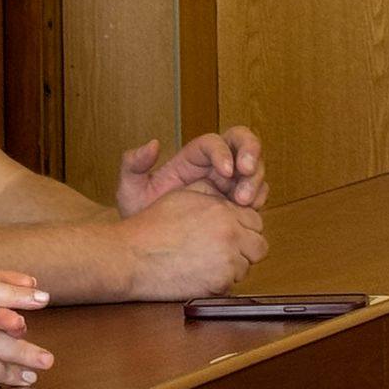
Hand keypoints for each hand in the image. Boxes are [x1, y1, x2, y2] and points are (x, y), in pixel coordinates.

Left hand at [116, 126, 267, 216]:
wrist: (151, 246)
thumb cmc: (140, 214)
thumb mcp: (130, 189)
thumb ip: (133, 164)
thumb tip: (152, 144)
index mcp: (191, 158)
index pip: (213, 142)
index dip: (223, 151)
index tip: (225, 170)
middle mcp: (213, 166)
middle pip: (241, 143)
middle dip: (250, 153)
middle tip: (246, 172)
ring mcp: (229, 184)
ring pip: (254, 168)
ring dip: (255, 180)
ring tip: (246, 201)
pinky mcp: (237, 204)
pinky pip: (257, 194)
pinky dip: (259, 198)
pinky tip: (249, 211)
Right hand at [119, 188, 267, 299]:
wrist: (131, 256)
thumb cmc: (149, 228)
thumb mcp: (180, 197)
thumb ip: (210, 196)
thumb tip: (227, 197)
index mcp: (221, 210)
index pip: (255, 221)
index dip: (241, 229)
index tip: (227, 236)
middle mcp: (229, 232)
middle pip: (259, 245)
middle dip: (244, 250)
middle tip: (221, 253)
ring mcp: (227, 258)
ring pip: (247, 266)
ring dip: (232, 267)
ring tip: (204, 263)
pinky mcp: (220, 282)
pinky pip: (232, 284)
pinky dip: (218, 282)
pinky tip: (197, 275)